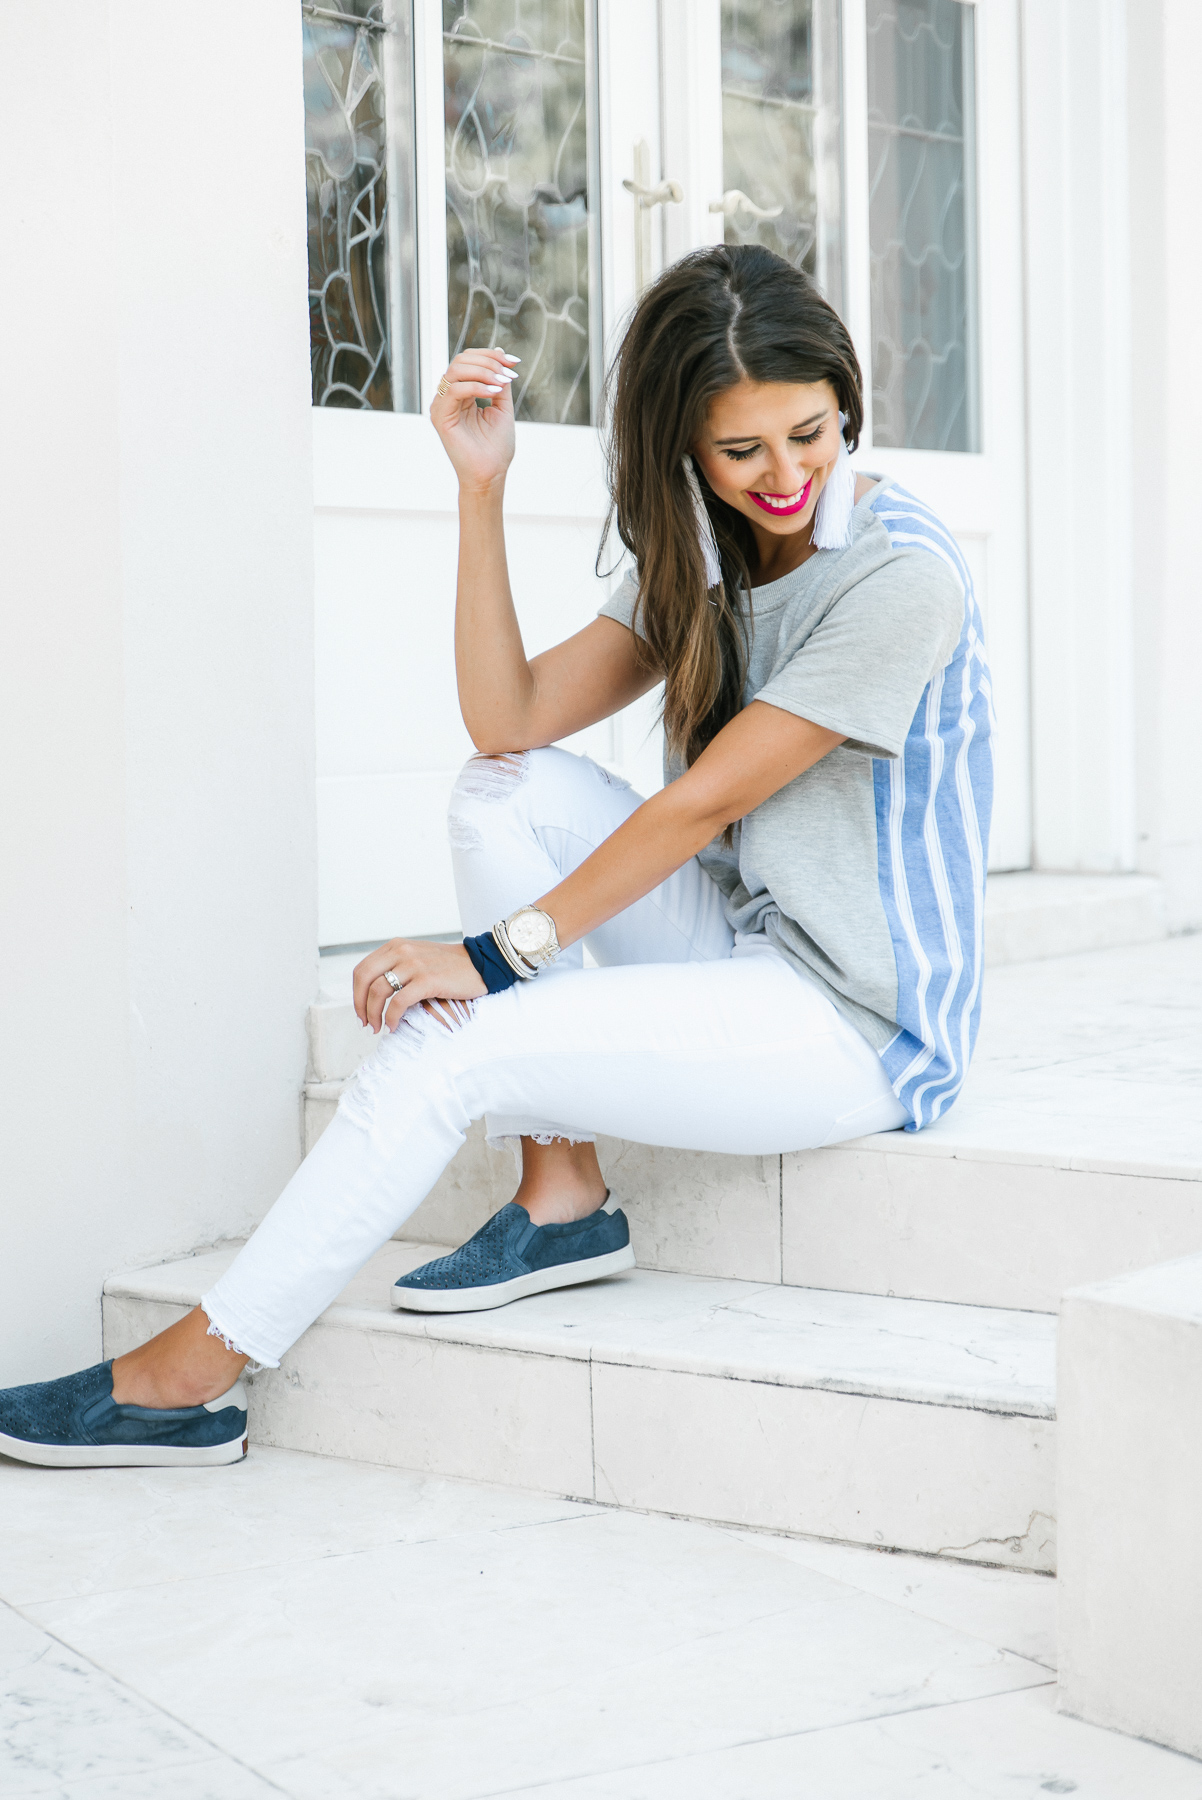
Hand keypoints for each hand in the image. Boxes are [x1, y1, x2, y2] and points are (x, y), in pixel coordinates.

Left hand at [353, 938, 487, 1034]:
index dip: (357, 994)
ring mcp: (414, 964)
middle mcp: (401, 951)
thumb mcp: (417, 958)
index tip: (362, 1011)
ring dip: (373, 1014)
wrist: (480, 964)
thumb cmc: (449, 967)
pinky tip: (393, 1026)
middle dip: (360, 1005)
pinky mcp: (427, 980)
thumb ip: (397, 967)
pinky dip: (391, 1018)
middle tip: (365, 1023)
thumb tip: (375, 993)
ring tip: (378, 1027)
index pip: (363, 969)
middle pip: (364, 979)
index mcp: (396, 946)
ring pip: (378, 991)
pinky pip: (399, 1002)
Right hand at [430, 348, 518, 493]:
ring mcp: (442, 405)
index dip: (490, 356)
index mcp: (462, 394)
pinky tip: (493, 392)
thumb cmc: (496, 448)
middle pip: (461, 360)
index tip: (514, 362)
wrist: (490, 475)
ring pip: (456, 369)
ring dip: (484, 372)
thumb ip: (499, 382)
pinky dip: (476, 386)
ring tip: (502, 383)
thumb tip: (499, 353)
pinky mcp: (440, 416)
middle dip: (489, 362)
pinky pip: (455, 389)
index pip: (469, 361)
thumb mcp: (502, 407)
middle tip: (509, 374)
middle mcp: (449, 397)